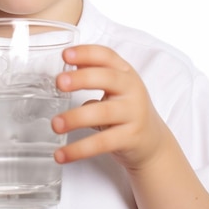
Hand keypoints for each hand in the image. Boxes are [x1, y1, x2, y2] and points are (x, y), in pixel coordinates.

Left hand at [52, 45, 166, 170]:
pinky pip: (102, 143)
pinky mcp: (130, 138)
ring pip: (103, 112)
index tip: (65, 55)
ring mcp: (134, 114)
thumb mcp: (114, 88)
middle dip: (81, 79)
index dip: (86, 53)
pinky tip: (61, 154)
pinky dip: (79, 149)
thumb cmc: (126, 109)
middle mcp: (132, 90)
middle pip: (107, 78)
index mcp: (125, 73)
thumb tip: (68, 63)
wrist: (153, 143)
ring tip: (55, 124)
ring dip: (75, 118)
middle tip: (59, 82)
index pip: (106, 56)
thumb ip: (93, 74)